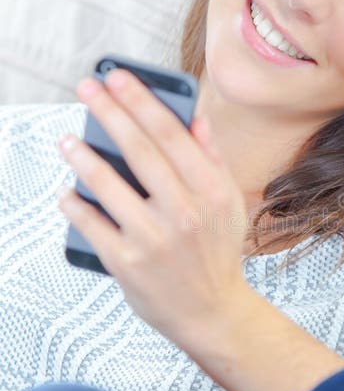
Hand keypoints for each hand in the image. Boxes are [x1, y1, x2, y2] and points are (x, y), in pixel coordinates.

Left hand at [57, 69, 248, 354]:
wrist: (212, 313)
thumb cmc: (218, 254)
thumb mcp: (229, 204)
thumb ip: (213, 160)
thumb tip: (197, 119)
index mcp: (210, 191)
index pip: (171, 133)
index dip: (140, 99)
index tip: (118, 77)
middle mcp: (184, 212)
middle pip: (137, 150)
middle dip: (107, 111)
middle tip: (87, 87)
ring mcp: (153, 238)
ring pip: (107, 185)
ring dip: (82, 156)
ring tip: (67, 140)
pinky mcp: (127, 263)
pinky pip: (91, 224)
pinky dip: (75, 205)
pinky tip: (69, 192)